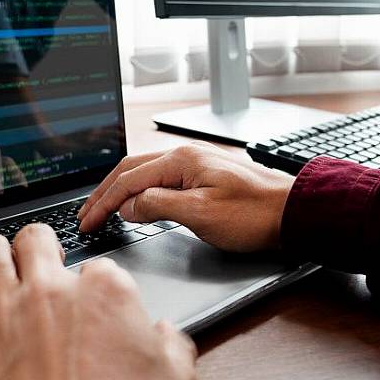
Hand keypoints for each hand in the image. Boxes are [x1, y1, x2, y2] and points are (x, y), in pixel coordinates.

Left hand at [0, 225, 197, 379]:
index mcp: (104, 294)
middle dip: (41, 248)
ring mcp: (3, 324)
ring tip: (0, 271)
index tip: (102, 311)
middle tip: (45, 266)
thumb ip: (172, 348)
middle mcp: (49, 296)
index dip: (102, 290)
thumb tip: (166, 338)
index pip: (101, 267)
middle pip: (35, 240)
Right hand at [77, 142, 294, 251]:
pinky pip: (161, 178)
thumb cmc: (254, 215)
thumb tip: (129, 205)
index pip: (128, 181)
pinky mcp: (205, 175)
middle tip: (86, 216)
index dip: (103, 204)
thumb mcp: (200, 214)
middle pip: (131, 170)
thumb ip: (159, 206)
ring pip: (145, 172)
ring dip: (121, 190)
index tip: (88, 223)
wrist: (293, 212)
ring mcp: (196, 164)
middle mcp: (185, 155)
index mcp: (181, 160)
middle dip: (104, 193)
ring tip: (103, 208)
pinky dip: (140, 190)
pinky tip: (138, 201)